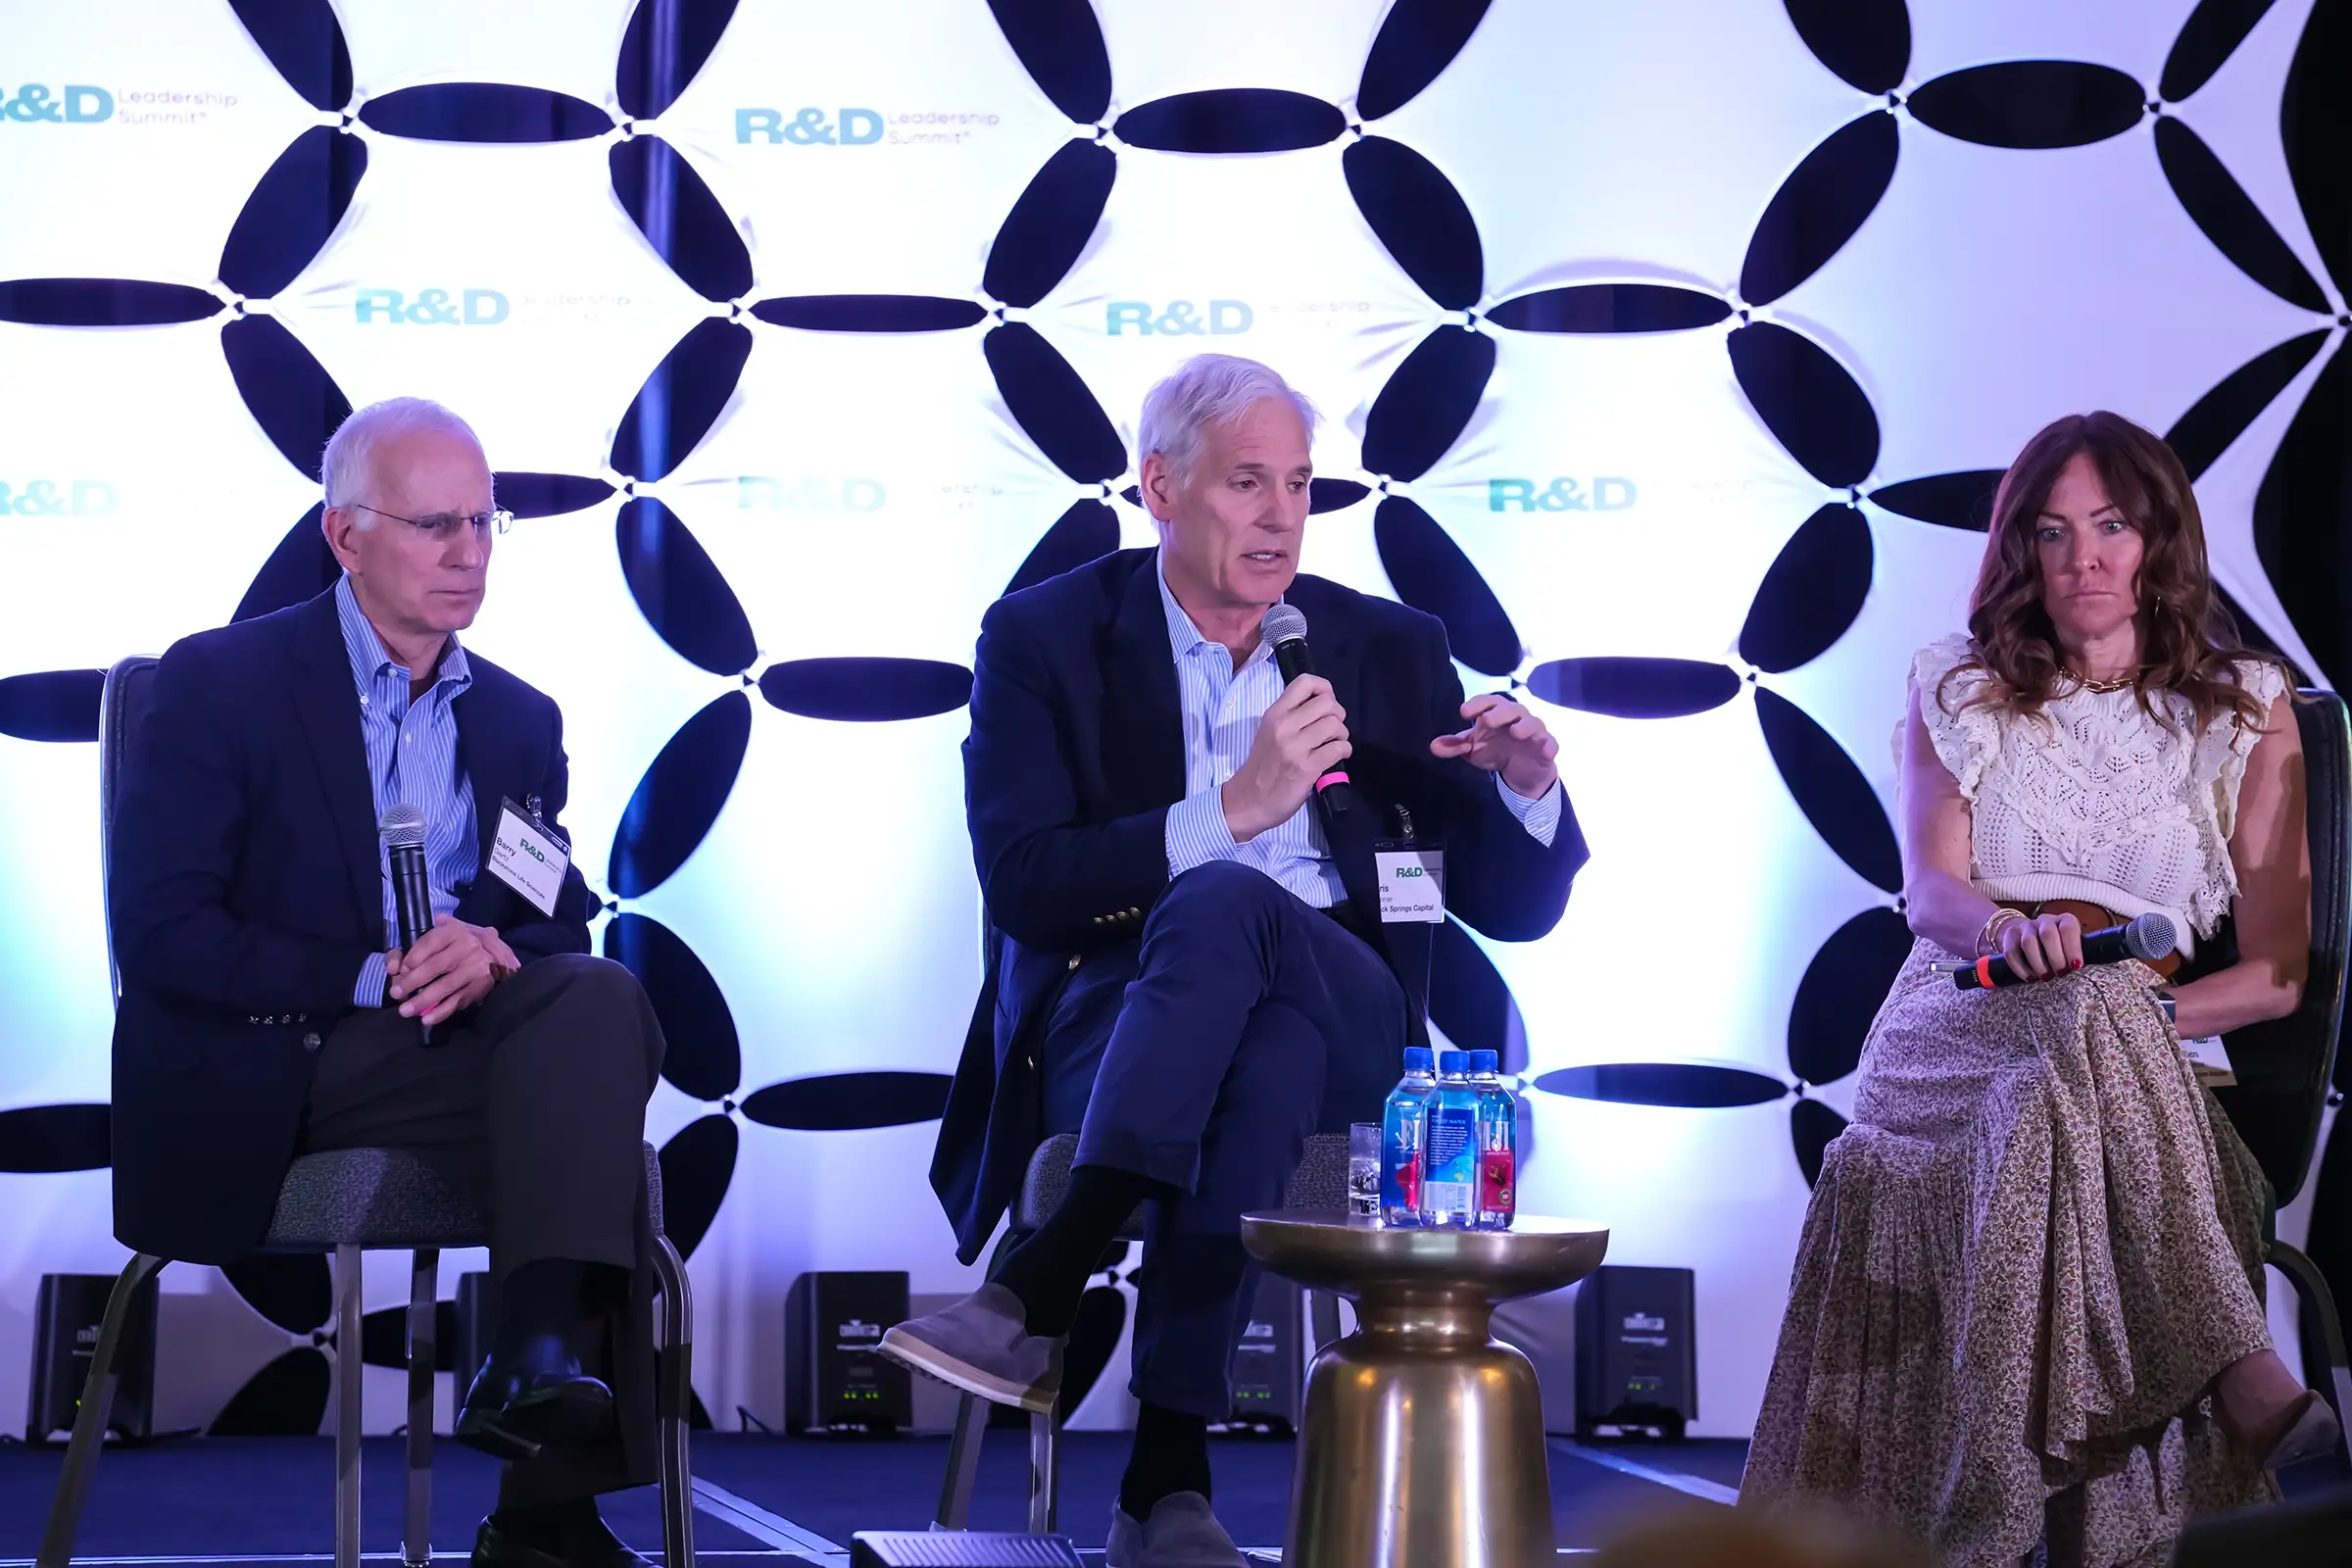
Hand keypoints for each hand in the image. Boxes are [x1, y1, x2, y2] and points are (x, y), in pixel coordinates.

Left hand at [388, 915, 509, 1025]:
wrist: (493, 955)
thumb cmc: (456, 944)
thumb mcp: (437, 936)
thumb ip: (410, 947)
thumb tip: (393, 966)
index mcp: (454, 930)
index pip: (429, 942)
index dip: (412, 957)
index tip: (399, 970)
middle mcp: (468, 947)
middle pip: (435, 966)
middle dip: (412, 982)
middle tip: (395, 993)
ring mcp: (475, 968)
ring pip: (445, 986)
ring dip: (422, 1001)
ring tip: (405, 1011)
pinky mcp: (480, 986)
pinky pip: (457, 1001)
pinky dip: (441, 1012)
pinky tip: (427, 1019)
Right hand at [1221, 674, 1350, 840]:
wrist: (1248, 800)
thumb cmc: (1263, 766)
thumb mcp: (1269, 731)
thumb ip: (1292, 716)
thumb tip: (1324, 706)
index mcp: (1275, 713)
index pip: (1305, 682)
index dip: (1325, 688)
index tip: (1325, 704)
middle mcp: (1284, 725)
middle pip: (1328, 703)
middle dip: (1338, 716)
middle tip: (1331, 730)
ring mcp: (1295, 747)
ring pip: (1335, 725)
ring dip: (1342, 735)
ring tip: (1333, 744)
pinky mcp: (1306, 767)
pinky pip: (1338, 748)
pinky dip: (1344, 751)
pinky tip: (1337, 756)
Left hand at [1431, 693, 1558, 798]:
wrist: (1520, 771)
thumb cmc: (1495, 751)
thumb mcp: (1473, 750)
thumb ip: (1455, 746)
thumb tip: (1433, 747)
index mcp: (1496, 713)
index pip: (1487, 702)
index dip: (1477, 704)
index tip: (1464, 713)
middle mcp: (1516, 718)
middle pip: (1510, 709)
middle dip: (1499, 713)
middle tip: (1486, 721)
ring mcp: (1533, 732)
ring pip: (1532, 723)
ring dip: (1525, 726)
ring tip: (1516, 733)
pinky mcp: (1546, 747)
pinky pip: (1551, 743)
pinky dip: (1549, 746)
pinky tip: (1546, 751)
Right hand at [1997, 910, 2083, 981]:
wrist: (2026, 936)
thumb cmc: (2055, 947)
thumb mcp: (2069, 946)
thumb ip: (2076, 953)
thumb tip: (2080, 969)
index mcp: (2063, 920)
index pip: (2069, 928)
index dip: (2073, 948)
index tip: (2075, 966)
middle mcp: (2044, 920)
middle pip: (2048, 934)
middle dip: (2055, 957)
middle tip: (2060, 974)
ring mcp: (2025, 927)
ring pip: (2029, 942)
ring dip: (2038, 964)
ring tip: (2045, 978)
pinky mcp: (2010, 936)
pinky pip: (2012, 952)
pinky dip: (2021, 968)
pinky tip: (2030, 978)